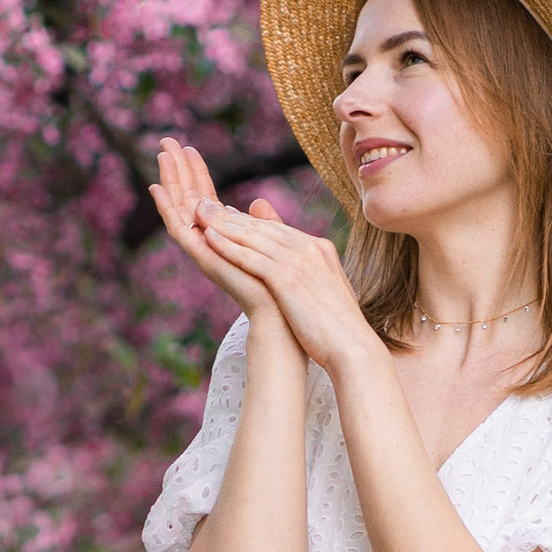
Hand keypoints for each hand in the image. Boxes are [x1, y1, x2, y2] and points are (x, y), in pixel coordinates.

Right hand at [145, 139, 295, 330]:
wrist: (280, 314)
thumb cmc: (278, 286)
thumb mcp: (269, 242)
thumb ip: (260, 221)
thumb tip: (257, 201)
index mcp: (225, 234)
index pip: (205, 197)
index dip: (196, 172)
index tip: (188, 146)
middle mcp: (209, 239)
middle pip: (187, 198)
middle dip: (177, 169)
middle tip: (166, 140)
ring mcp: (202, 248)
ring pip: (180, 207)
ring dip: (169, 180)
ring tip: (162, 153)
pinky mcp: (201, 257)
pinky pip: (177, 228)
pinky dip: (166, 208)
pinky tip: (157, 188)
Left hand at [181, 187, 383, 380]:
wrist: (353, 347)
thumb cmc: (338, 328)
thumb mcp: (323, 291)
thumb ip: (307, 272)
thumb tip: (293, 271)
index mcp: (320, 249)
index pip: (277, 230)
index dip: (248, 222)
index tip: (225, 215)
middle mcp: (310, 248)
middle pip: (262, 227)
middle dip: (230, 215)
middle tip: (203, 204)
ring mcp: (300, 261)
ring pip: (254, 237)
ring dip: (223, 224)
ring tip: (198, 214)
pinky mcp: (288, 278)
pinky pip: (252, 257)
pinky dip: (229, 246)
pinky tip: (209, 239)